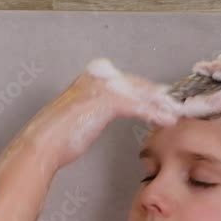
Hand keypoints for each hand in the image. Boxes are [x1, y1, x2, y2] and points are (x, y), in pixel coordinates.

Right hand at [14, 58, 181, 169]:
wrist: (44, 143)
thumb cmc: (59, 136)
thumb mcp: (83, 114)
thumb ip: (98, 108)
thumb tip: (112, 109)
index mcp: (92, 77)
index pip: (128, 81)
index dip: (148, 91)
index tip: (163, 99)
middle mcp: (98, 77)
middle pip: (138, 84)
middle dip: (159, 96)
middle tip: (176, 106)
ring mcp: (102, 87)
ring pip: (141, 94)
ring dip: (160, 105)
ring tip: (175, 114)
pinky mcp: (107, 101)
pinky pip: (138, 106)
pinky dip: (153, 113)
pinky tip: (164, 120)